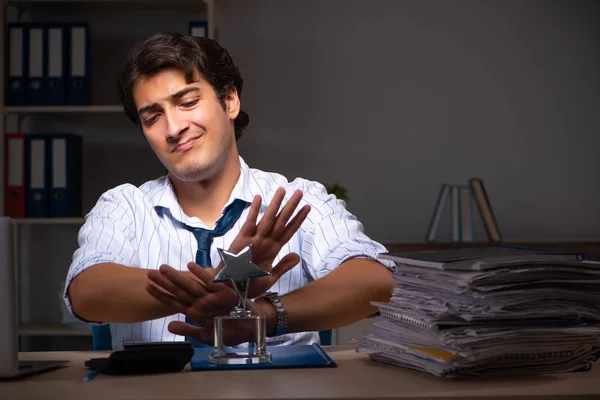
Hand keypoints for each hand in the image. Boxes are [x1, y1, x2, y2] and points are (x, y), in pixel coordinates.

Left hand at [146, 264, 263, 345]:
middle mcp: (201, 303)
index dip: (160, 294)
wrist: (251, 326)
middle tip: (149, 272)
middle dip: (164, 283)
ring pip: (190, 286)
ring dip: (176, 277)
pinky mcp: (224, 292)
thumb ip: (189, 330)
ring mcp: (211, 298)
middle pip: (179, 292)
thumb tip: (169, 327)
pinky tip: (191, 265)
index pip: (174, 302)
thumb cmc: (229, 330)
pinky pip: (210, 282)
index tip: (147, 286)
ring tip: (162, 268)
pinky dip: (201, 273)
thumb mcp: (207, 335)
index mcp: (196, 312)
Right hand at [218, 187, 310, 297]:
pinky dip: (254, 211)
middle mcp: (266, 241)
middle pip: (281, 221)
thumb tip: (297, 256)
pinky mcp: (241, 240)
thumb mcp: (270, 278)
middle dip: (290, 207)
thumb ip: (282, 266)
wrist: (230, 290)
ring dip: (276, 204)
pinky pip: (249, 223)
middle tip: (299, 192)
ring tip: (283, 190)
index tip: (307, 207)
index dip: (298, 219)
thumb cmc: (248, 284)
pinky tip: (258, 198)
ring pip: (268, 219)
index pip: (289, 231)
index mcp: (273, 250)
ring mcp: (254, 239)